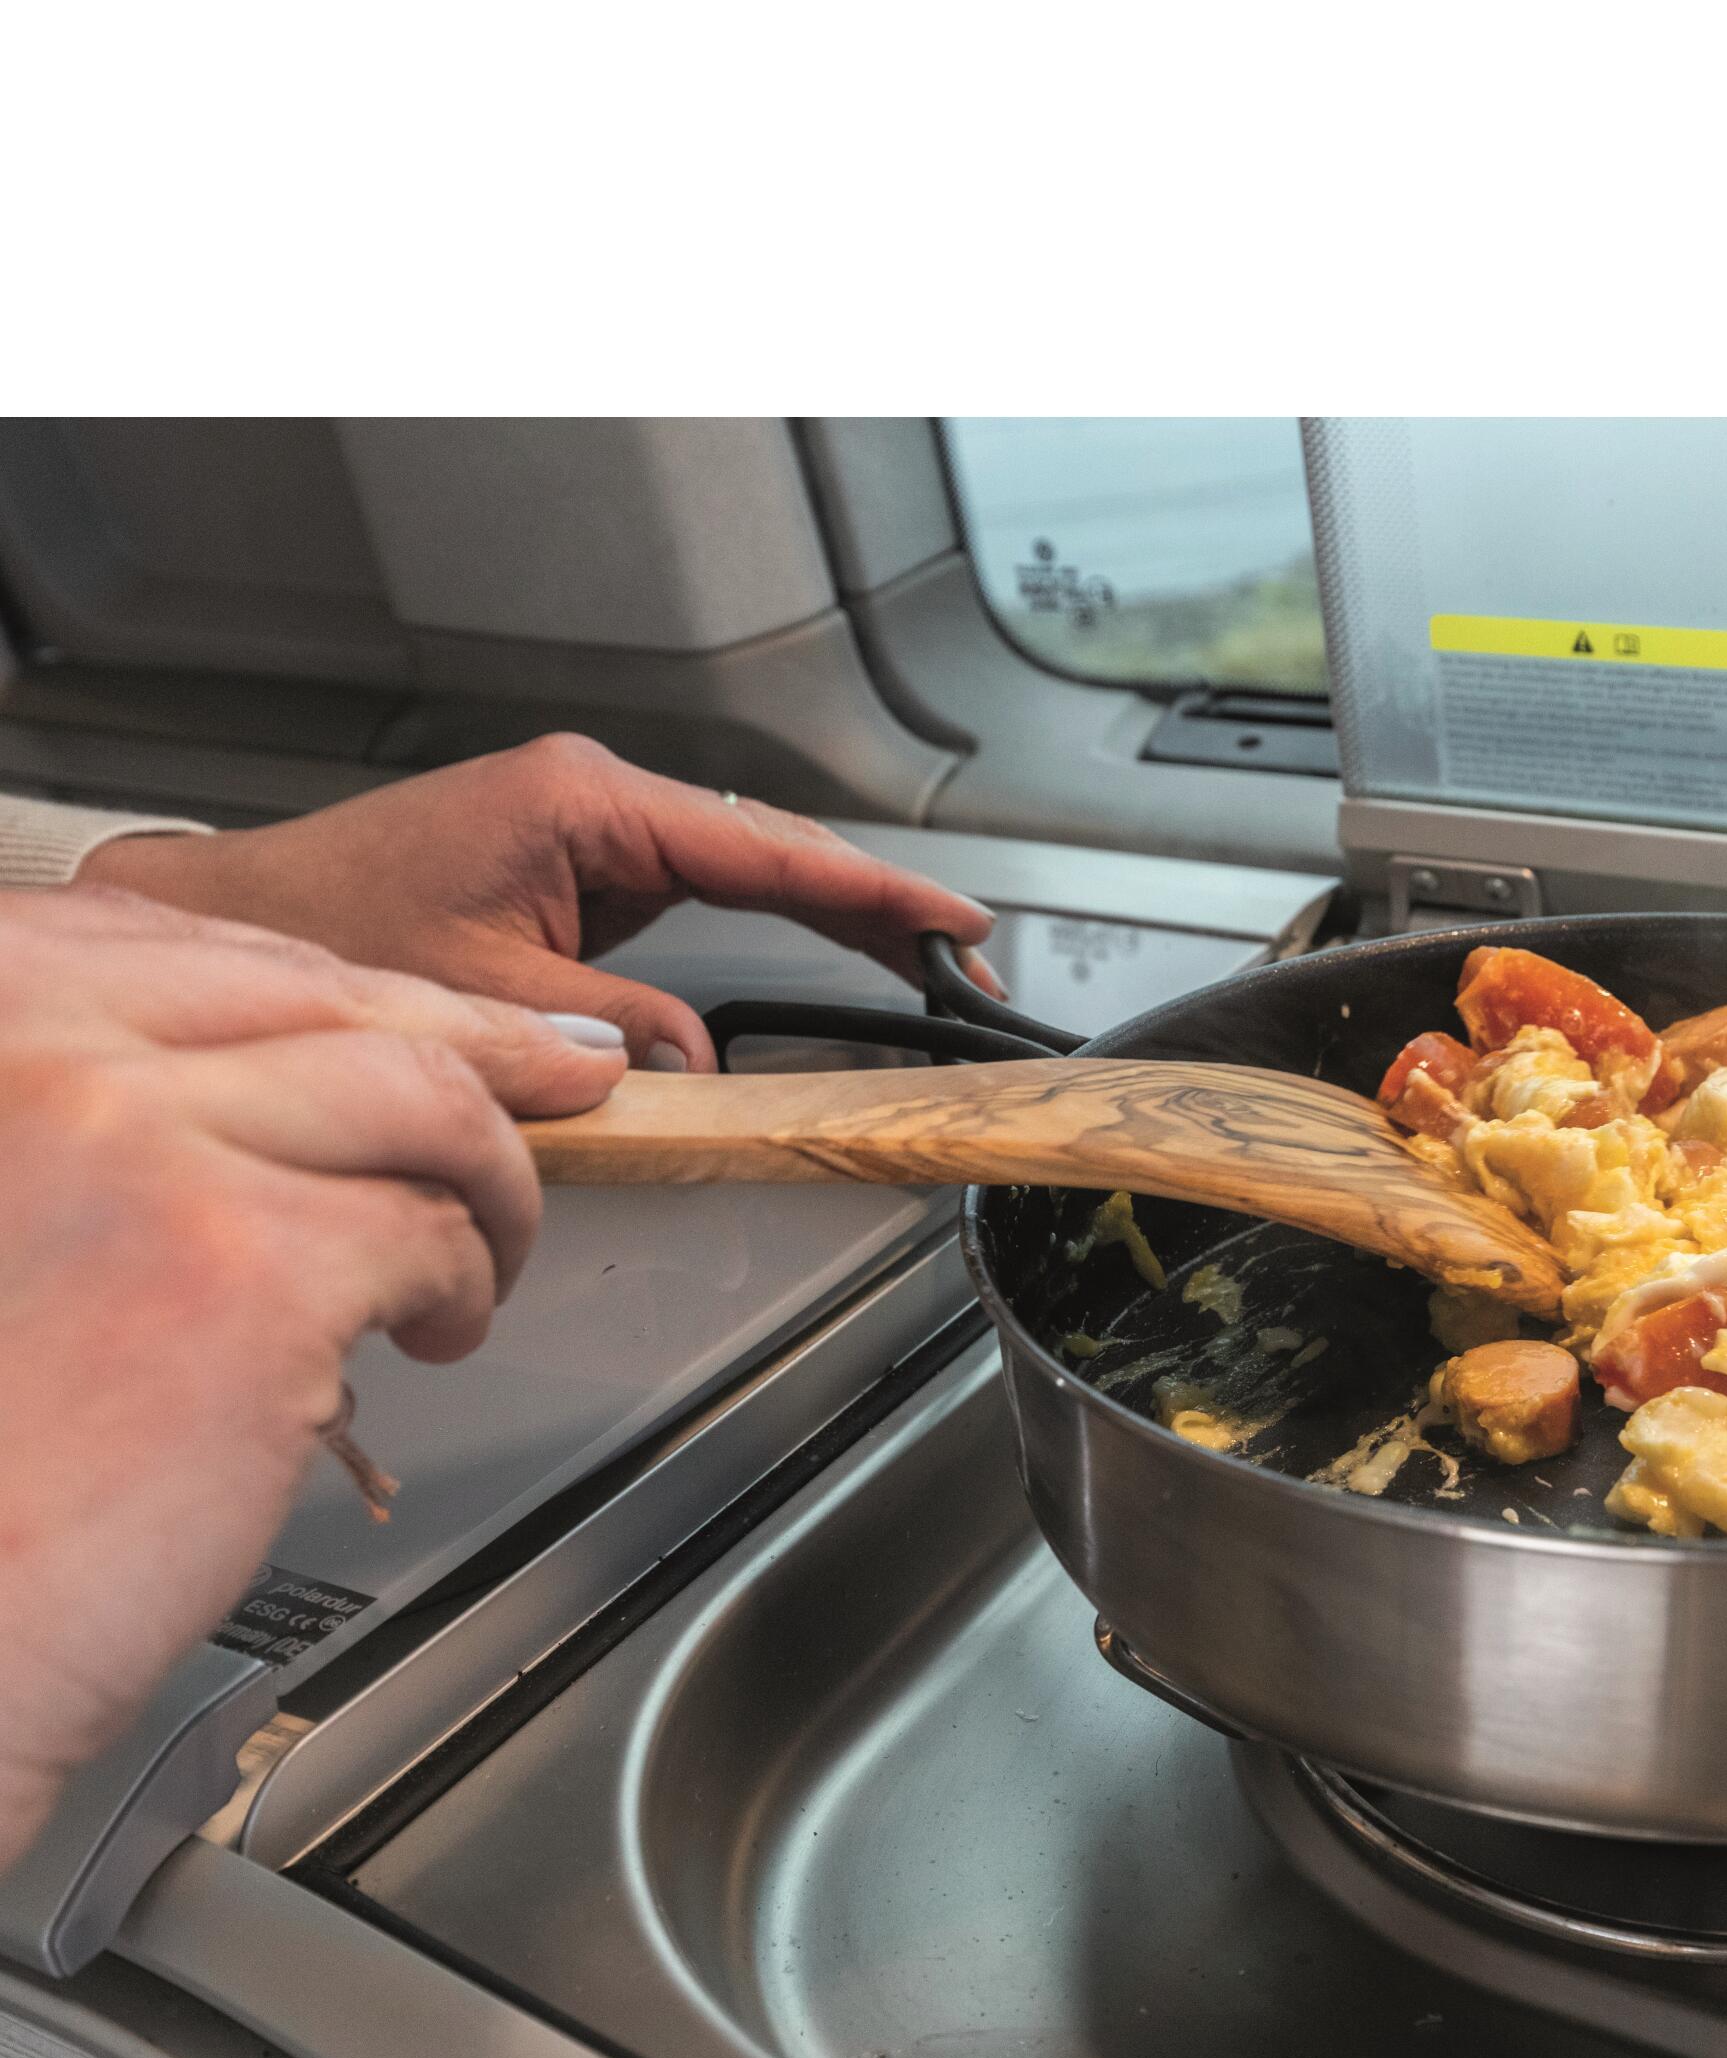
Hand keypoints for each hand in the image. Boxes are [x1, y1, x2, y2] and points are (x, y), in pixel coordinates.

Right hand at [0, 885, 625, 1873]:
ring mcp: (142, 1142)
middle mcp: (37, 1048)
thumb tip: (272, 1067)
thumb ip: (91, 1113)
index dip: (329, 982)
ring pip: (417, 1094)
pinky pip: (430, 1230)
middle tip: (566, 1068)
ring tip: (494, 1247)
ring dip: (492, 1172)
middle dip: (470, 1036)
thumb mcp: (1, 1207)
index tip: (416, 1009)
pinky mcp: (249, 1266)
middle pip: (319, 994)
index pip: (183, 942)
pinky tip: (440, 1338)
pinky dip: (465, 1283)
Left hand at [76, 734, 1002, 1071]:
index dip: (870, 893)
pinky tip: (829, 953)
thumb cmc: (333, 932)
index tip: (949, 924)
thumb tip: (698, 1066)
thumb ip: (608, 1031)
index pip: (765, 849)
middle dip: (876, 905)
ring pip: (751, 869)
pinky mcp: (583, 865)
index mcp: (586, 805)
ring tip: (921, 965)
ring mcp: (595, 829)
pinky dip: (774, 924)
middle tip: (963, 962)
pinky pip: (706, 893)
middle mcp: (600, 801)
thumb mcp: (484, 1000)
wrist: (243, 920)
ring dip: (835, 917)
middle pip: (777, 850)